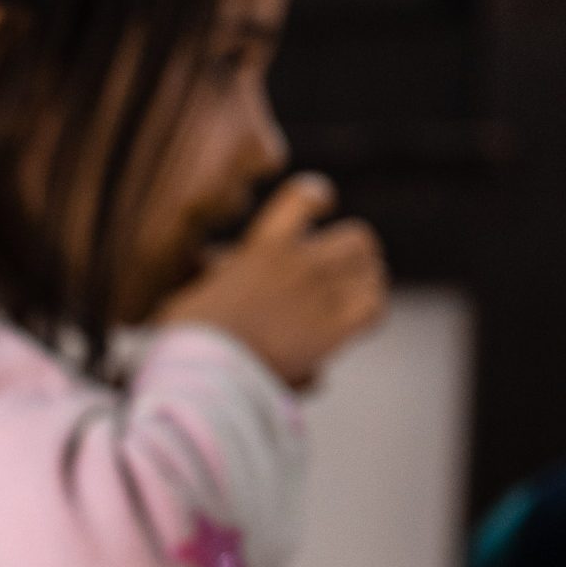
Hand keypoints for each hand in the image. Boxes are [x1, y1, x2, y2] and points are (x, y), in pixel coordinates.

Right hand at [156, 172, 387, 389]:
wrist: (205, 370)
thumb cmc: (190, 334)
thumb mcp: (198, 288)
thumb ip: (221, 272)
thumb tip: (218, 263)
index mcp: (264, 245)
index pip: (305, 197)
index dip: (318, 197)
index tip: (323, 204)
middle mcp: (300, 262)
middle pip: (357, 237)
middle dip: (352, 253)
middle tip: (341, 273)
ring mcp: (320, 294)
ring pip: (372, 269)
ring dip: (366, 281)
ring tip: (352, 298)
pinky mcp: (334, 330)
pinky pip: (375, 307)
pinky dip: (370, 313)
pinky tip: (355, 324)